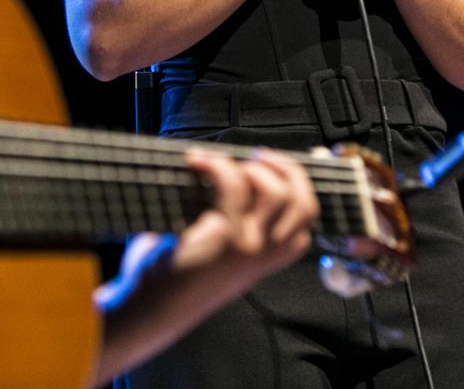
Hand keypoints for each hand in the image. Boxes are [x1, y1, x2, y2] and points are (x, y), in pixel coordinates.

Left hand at [95, 148, 316, 310]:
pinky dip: (215, 165)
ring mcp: (252, 248)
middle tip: (252, 157)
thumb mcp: (230, 248)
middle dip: (281, 168)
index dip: (292, 177)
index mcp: (276, 255)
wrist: (157, 307)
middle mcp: (270, 253)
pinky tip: (196, 163)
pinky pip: (232, 186)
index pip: (307, 211)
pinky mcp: (226, 240)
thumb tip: (241, 167)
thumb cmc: (186, 271)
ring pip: (274, 192)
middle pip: (302, 201)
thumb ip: (246, 218)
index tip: (267, 160)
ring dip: (247, 167)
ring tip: (216, 165)